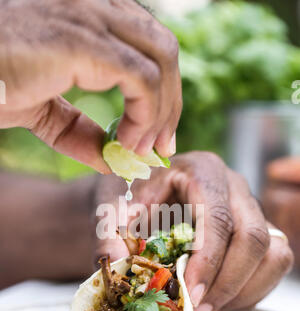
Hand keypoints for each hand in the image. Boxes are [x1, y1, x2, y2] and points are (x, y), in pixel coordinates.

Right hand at [0, 0, 180, 171]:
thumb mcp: (44, 112)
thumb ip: (81, 130)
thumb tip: (115, 160)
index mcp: (90, 13)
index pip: (149, 44)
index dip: (164, 91)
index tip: (158, 135)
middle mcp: (96, 4)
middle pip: (164, 48)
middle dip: (171, 103)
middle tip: (162, 146)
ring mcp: (90, 16)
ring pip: (162, 60)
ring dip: (161, 113)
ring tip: (142, 149)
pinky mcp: (83, 39)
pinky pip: (142, 79)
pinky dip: (145, 116)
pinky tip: (128, 143)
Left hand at [94, 152, 293, 310]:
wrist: (140, 197)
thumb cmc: (129, 197)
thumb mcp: (112, 204)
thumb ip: (109, 229)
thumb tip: (116, 261)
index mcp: (202, 171)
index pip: (218, 217)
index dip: (208, 260)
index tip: (188, 295)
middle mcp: (235, 188)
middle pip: (253, 237)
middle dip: (227, 283)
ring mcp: (251, 209)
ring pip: (272, 254)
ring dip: (240, 291)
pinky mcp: (258, 232)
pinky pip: (272, 266)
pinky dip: (248, 291)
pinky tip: (215, 302)